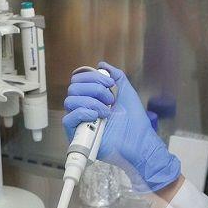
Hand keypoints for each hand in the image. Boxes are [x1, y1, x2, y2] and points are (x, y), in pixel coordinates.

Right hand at [62, 61, 180, 191]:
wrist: (139, 143)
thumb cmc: (135, 123)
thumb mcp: (127, 93)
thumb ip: (116, 76)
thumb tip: (102, 64)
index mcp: (92, 98)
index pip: (79, 80)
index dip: (92, 77)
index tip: (110, 83)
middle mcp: (83, 109)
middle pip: (73, 88)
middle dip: (94, 89)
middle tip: (110, 100)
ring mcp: (80, 122)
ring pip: (70, 101)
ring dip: (91, 102)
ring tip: (107, 112)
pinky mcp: (77, 136)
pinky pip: (68, 119)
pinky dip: (83, 113)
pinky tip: (97, 117)